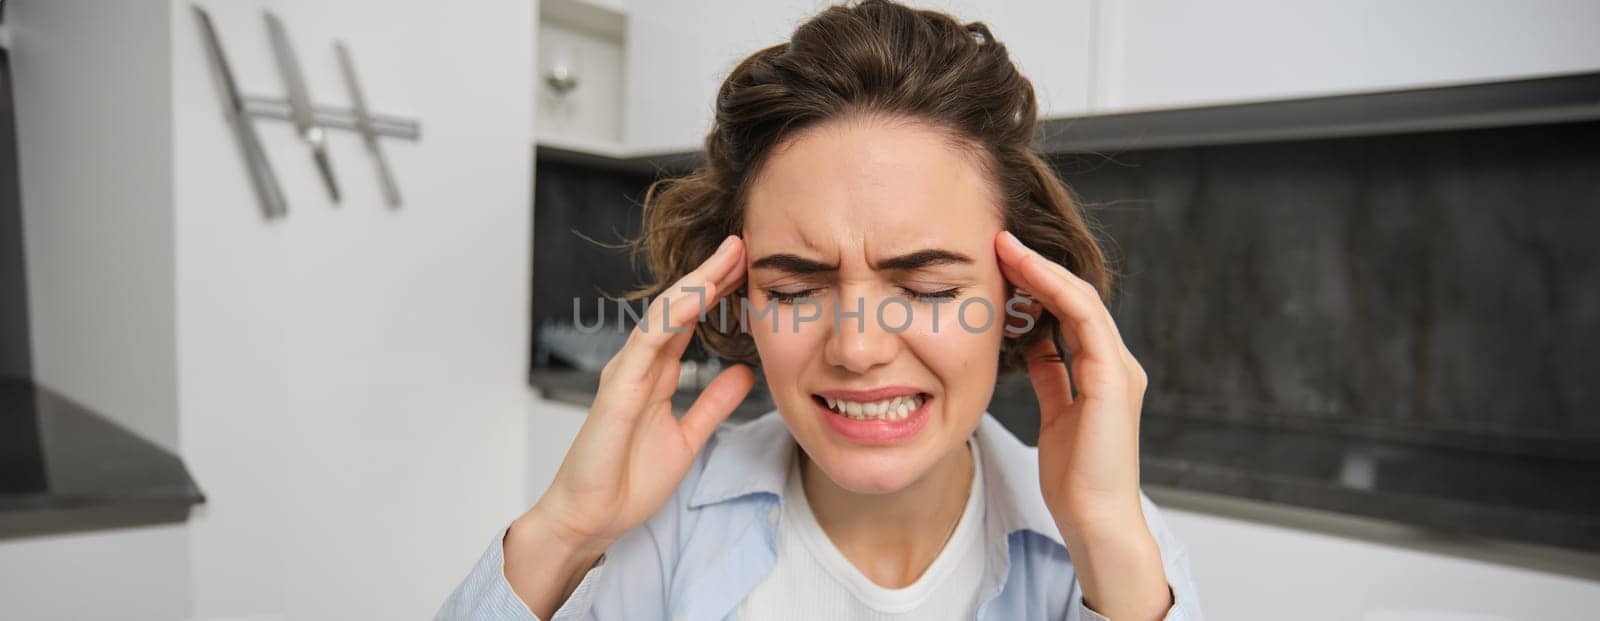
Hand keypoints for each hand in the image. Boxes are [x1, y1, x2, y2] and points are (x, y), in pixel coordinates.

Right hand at [506, 235, 754, 615]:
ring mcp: (626, 372)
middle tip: (746, 243)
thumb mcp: (688, 437)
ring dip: (698, 281)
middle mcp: (638, 364)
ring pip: (664, 312)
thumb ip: (713, 404)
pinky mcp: (618, 388)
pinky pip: (647, 341)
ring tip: (730, 254)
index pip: (690, 320)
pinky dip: (673, 314)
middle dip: (712, 273)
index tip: (751, 267)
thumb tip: (744, 374)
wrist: (591, 518)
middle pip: (679, 306)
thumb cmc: (626, 481)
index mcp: (655, 374)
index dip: (718, 292)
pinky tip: (698, 293)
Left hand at [995, 230, 1169, 619]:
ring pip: (1080, 300)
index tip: (999, 264)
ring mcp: (1119, 368)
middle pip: (1074, 300)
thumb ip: (1049, 377)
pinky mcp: (1114, 378)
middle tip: (998, 241)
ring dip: (1042, 270)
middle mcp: (1115, 364)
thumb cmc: (1075, 479)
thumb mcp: (1054, 416)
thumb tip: (1029, 346)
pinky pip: (1084, 319)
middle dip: (1036, 269)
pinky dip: (1055, 291)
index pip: (1067, 315)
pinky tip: (1025, 273)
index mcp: (1102, 373)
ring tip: (1006, 247)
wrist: (1095, 519)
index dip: (1035, 286)